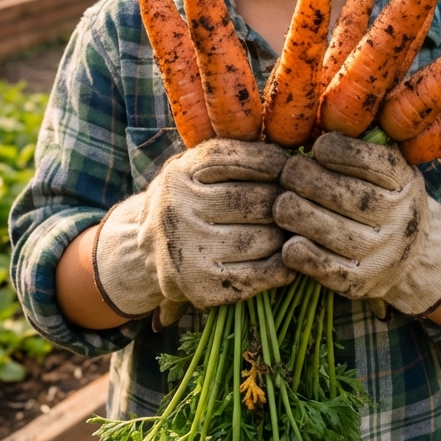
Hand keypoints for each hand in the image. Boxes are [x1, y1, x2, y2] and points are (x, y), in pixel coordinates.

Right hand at [92, 139, 294, 324]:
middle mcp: (179, 211)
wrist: (146, 253)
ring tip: (288, 228)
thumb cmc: (188, 201)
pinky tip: (287, 255)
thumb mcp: (195, 167)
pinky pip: (265, 272)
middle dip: (283, 200)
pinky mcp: (205, 288)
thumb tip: (292, 152)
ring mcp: (190, 252)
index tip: (285, 165)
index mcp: (179, 174)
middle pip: (260, 201)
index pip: (238, 159)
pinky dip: (285, 263)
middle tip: (294, 201)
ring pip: (267, 238)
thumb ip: (233, 155)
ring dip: (286, 233)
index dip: (272, 161)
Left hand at [273, 132, 440, 316]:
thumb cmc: (385, 195)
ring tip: (284, 201)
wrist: (415, 256)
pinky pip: (313, 263)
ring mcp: (377, 253)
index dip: (332, 149)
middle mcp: (396, 216)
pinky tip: (289, 237)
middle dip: (300, 176)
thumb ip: (361, 137)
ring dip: (289, 209)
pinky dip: (293, 248)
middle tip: (289, 172)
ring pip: (316, 225)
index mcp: (403, 180)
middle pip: (335, 191)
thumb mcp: (387, 164)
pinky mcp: (356, 283)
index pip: (365, 159)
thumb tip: (318, 95)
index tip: (318, 147)